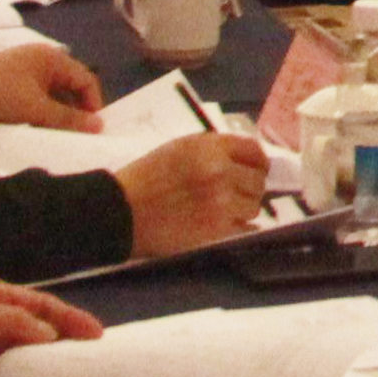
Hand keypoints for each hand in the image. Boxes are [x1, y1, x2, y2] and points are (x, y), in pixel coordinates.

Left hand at [0, 40, 105, 129]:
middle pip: (70, 87)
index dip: (93, 105)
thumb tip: (99, 126)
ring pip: (52, 96)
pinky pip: (35, 99)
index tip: (93, 131)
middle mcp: (41, 61)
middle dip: (74, 112)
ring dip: (55, 115)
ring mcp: (24, 72)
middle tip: (75, 137)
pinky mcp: (10, 84)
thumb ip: (67, 119)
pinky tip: (35, 128)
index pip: (87, 80)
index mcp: (52, 59)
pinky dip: (39, 113)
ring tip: (54, 135)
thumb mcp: (33, 109)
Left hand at [0, 276, 96, 376]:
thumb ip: (14, 323)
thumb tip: (49, 336)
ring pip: (24, 354)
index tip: (96, 334)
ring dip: (46, 363)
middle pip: (36, 328)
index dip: (70, 317)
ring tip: (72, 376)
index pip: (40, 304)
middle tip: (91, 357)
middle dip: (64, 340)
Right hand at [119, 130, 277, 257]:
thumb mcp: (179, 149)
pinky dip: (239, 226)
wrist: (120, 211)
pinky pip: (244, 227)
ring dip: (243, 207)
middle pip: (258, 179)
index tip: (257, 168)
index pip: (253, 150)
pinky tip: (227, 223)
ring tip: (225, 209)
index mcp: (209, 148)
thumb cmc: (145, 178)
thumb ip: (213, 150)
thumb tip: (244, 160)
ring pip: (253, 205)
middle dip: (249, 186)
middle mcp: (219, 171)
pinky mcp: (215, 229)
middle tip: (237, 193)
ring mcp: (219, 201)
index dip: (258, 161)